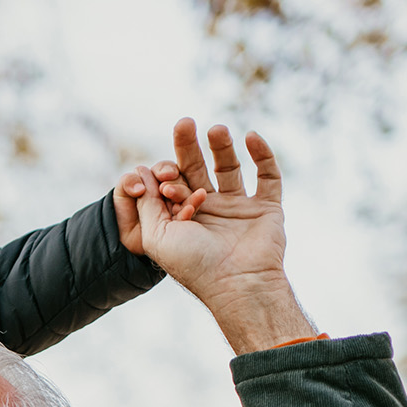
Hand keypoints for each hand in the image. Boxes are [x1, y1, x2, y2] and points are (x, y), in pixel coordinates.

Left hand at [130, 119, 316, 355]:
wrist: (235, 284)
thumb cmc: (192, 264)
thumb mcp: (157, 235)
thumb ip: (147, 204)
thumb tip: (138, 172)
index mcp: (183, 218)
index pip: (173, 185)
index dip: (167, 177)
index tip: (164, 179)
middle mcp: (210, 211)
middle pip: (198, 170)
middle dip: (189, 147)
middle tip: (184, 122)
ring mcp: (239, 208)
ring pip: (230, 168)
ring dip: (223, 147)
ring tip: (216, 129)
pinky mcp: (266, 208)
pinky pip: (268, 175)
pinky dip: (263, 155)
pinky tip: (252, 136)